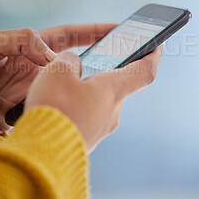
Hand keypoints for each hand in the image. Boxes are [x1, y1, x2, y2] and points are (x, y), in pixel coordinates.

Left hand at [0, 24, 116, 132]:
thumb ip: (24, 41)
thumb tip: (53, 56)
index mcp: (35, 48)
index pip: (72, 36)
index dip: (94, 32)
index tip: (116, 29)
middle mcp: (39, 68)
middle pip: (70, 68)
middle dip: (84, 72)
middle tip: (95, 76)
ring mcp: (32, 89)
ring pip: (53, 93)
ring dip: (47, 97)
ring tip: (27, 95)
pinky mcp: (22, 108)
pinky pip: (26, 110)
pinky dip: (5, 107)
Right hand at [25, 45, 162, 152]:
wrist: (41, 154)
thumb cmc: (54, 110)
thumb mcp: (58, 71)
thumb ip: (69, 60)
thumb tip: (73, 65)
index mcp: (113, 90)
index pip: (145, 70)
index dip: (153, 55)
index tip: (157, 44)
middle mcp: (113, 110)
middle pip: (117, 85)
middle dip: (106, 72)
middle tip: (93, 60)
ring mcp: (101, 127)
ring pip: (100, 101)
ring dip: (88, 89)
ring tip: (66, 83)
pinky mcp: (88, 138)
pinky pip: (88, 115)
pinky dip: (79, 105)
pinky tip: (61, 103)